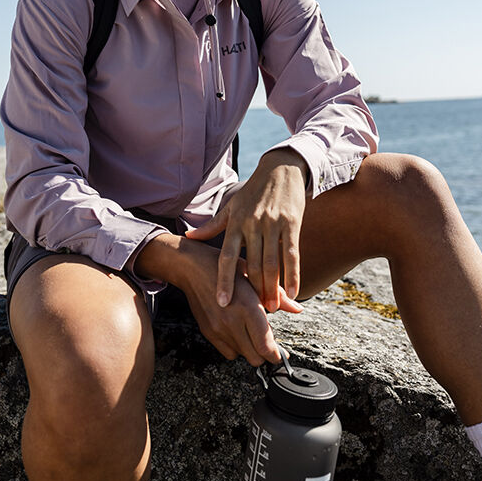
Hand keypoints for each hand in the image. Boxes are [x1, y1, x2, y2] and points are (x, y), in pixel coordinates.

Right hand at [134, 233, 301, 365]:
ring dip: (250, 349)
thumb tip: (298, 309)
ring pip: (242, 356)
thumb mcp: (254, 275)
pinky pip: (228, 352)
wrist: (192, 268)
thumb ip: (277, 295)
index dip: (276, 355)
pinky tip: (237, 331)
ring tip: (251, 332)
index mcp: (248, 307)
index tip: (281, 355)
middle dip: (265, 353)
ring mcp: (218, 329)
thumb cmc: (226, 267)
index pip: (265, 346)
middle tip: (268, 343)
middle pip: (256, 357)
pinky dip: (236, 347)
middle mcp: (232, 322)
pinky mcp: (208, 332)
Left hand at [185, 148, 307, 311]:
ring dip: (272, 287)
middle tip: (258, 312)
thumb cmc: (254, 191)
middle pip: (252, 264)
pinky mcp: (292, 223)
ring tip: (272, 307)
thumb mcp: (232, 206)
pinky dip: (293, 275)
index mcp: (236, 222)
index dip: (224, 280)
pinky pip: (292, 254)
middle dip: (254, 290)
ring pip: (271, 262)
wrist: (281, 168)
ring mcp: (272, 223)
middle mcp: (252, 224)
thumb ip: (212, 225)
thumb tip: (188, 236)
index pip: (227, 256)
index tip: (221, 302)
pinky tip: (293, 292)